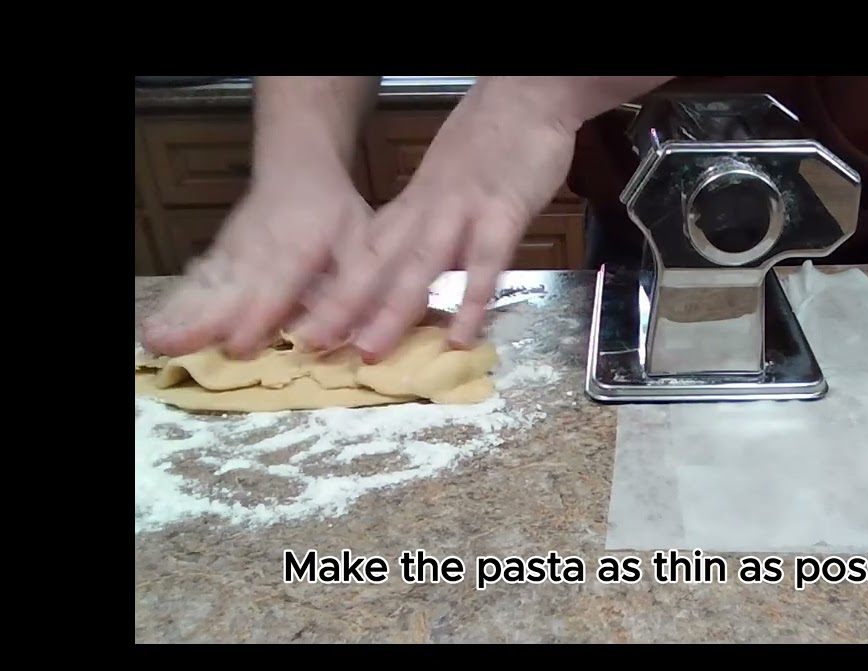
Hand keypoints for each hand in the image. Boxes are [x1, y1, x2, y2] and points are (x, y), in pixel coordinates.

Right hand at [141, 161, 370, 358]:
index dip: (258, 315)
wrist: (297, 166)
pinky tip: (157, 320)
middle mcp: (258, 252)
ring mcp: (233, 251)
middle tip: (169, 346)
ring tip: (154, 338)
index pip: (276, 285)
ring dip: (179, 313)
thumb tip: (346, 333)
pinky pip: (198, 279)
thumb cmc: (337, 212)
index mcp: (299, 250)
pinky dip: (177, 298)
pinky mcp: (220, 253)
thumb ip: (356, 287)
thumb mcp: (364, 244)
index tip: (237, 345)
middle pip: (228, 291)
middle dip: (200, 321)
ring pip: (206, 286)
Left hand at [290, 80, 576, 359]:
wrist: (527, 93)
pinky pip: (484, 265)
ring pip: (419, 266)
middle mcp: (429, 209)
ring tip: (369, 351)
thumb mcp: (451, 178)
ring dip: (392, 310)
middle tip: (314, 345)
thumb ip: (436, 219)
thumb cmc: (495, 137)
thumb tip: (425, 263)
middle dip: (345, 305)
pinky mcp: (502, 214)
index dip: (338, 286)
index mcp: (417, 202)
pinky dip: (470, 302)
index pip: (369, 251)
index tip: (312, 320)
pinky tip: (460, 336)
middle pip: (379, 262)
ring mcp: (463, 211)